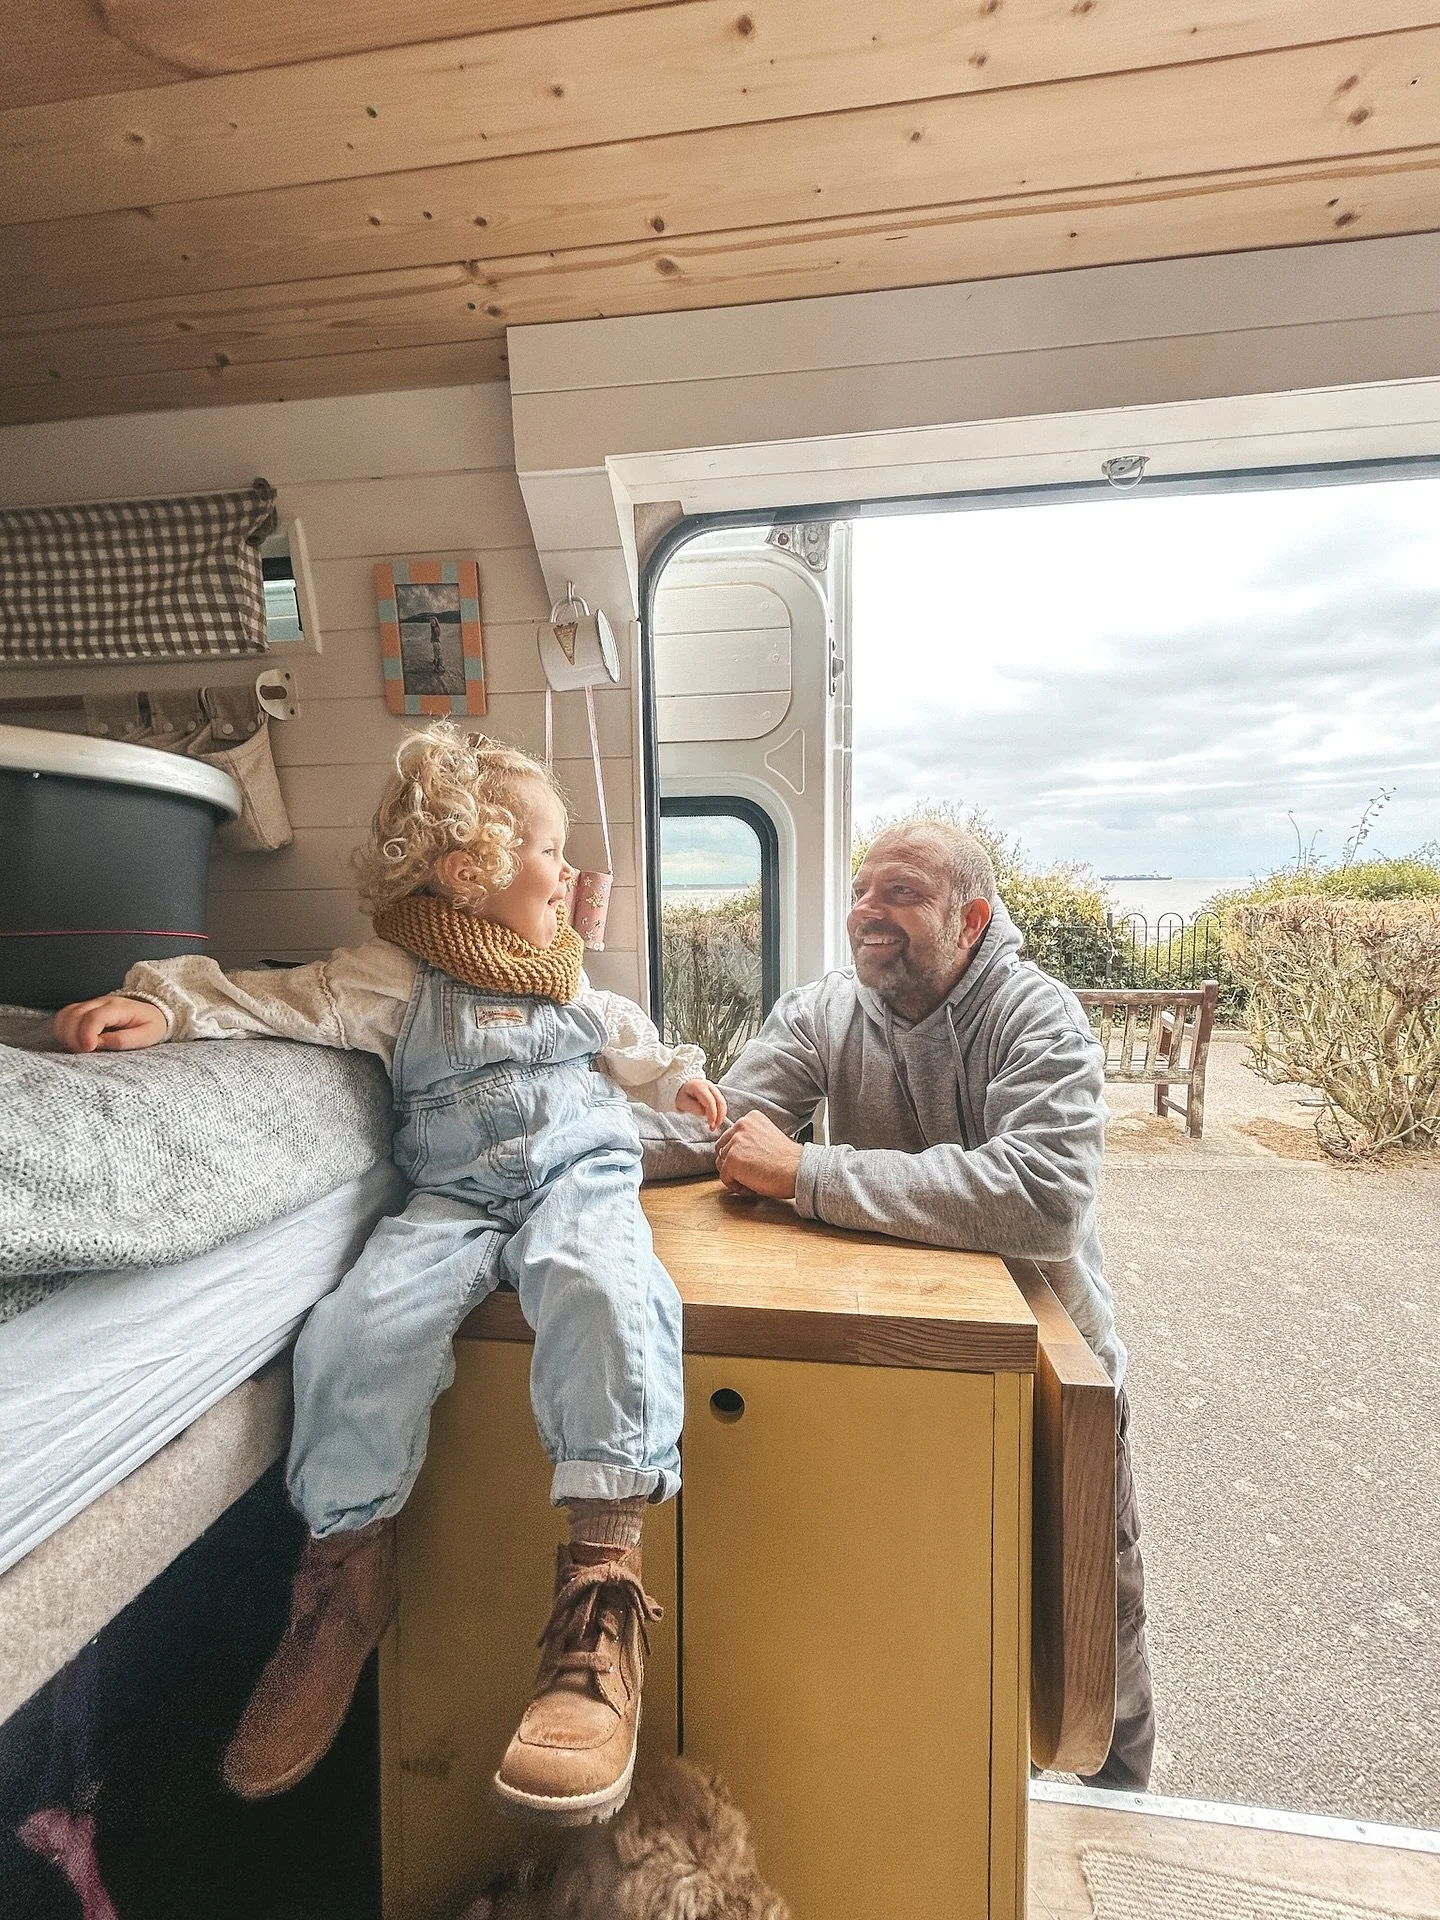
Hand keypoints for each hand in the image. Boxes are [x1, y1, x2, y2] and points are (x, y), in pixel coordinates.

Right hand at [51, 995, 167, 1053]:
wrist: (152, 1011)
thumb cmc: (150, 1025)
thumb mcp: (146, 1035)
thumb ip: (123, 1040)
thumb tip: (99, 1044)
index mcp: (118, 1007)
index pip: (94, 1017)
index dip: (86, 1034)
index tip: (88, 1049)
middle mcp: (100, 1002)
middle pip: (74, 1015)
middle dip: (72, 1036)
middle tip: (82, 1053)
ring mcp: (89, 1005)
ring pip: (65, 1015)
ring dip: (64, 1034)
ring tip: (76, 1049)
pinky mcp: (82, 1010)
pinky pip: (63, 1017)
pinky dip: (61, 1031)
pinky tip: (70, 1043)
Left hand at [676, 1078, 727, 1129]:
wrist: (683, 1087)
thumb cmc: (682, 1095)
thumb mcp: (683, 1102)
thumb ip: (694, 1108)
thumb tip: (705, 1113)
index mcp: (699, 1087)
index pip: (710, 1101)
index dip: (712, 1114)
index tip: (710, 1124)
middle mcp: (709, 1086)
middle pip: (720, 1102)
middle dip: (719, 1116)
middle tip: (713, 1127)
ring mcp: (714, 1089)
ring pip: (723, 1103)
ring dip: (721, 1116)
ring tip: (714, 1126)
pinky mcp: (717, 1093)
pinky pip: (722, 1104)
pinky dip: (721, 1113)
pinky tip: (716, 1120)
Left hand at [714, 1110, 804, 1199]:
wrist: (798, 1170)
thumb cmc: (789, 1160)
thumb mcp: (768, 1137)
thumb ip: (751, 1140)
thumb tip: (734, 1154)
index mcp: (750, 1118)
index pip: (731, 1138)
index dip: (740, 1154)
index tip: (755, 1162)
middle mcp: (740, 1125)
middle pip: (723, 1150)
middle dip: (734, 1164)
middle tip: (752, 1174)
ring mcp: (735, 1142)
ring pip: (722, 1164)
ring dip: (735, 1175)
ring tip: (754, 1180)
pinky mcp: (732, 1160)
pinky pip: (725, 1178)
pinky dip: (736, 1186)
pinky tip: (752, 1186)